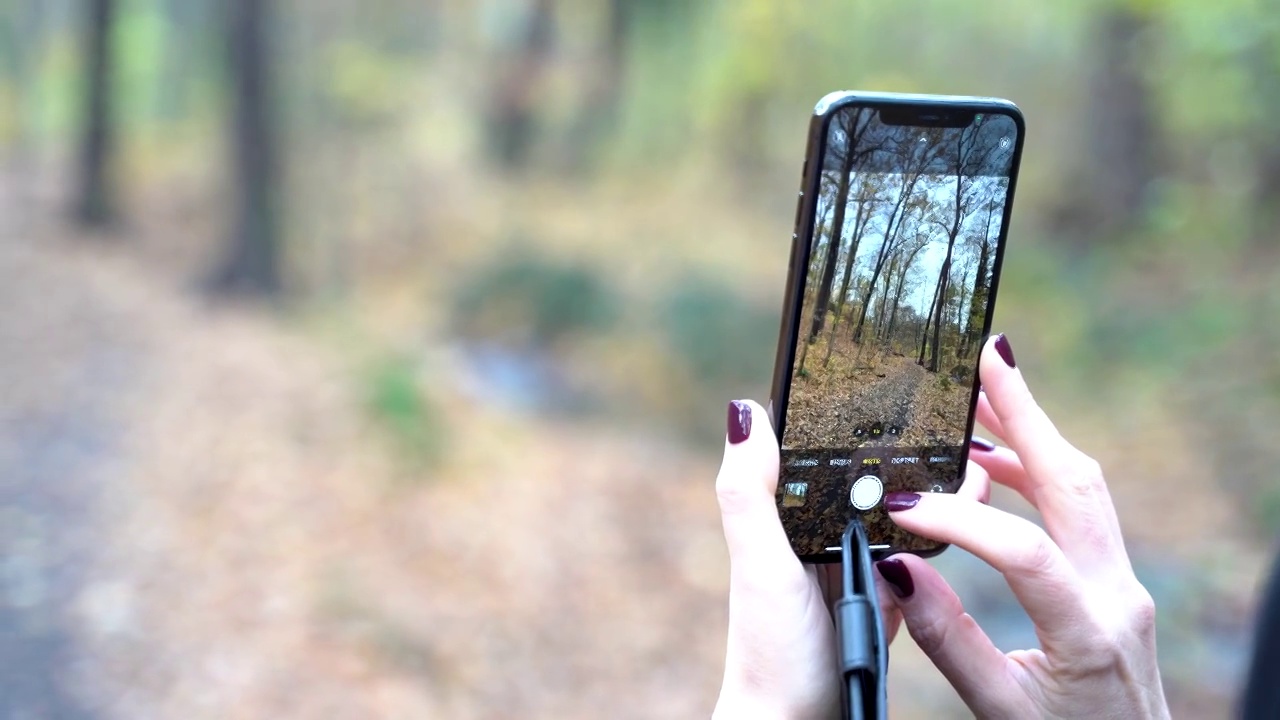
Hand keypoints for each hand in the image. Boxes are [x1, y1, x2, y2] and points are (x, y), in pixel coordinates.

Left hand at [710, 398, 989, 718]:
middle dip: (912, 445)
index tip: (893, 366)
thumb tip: (742, 408)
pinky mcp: (890, 597)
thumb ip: (748, 490)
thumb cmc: (767, 648)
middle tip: (959, 409)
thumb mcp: (756, 561)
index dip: (854, 412)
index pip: (822, 449)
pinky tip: (976, 513)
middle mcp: (822, 530)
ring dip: (938, 487)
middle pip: (871, 474)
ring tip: (978, 455)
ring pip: (904, 511)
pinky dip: (947, 536)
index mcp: (788, 514)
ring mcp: (858, 562)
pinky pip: (923, 557)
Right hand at [877, 334, 1169, 717]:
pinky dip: (1038, 472)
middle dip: (1027, 415)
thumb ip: (946, 639)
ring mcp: (1123, 583)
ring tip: (978, 399)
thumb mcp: (1000, 709)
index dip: (959, 518)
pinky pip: (1082, 508)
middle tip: (986, 360)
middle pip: (1074, 481)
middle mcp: (1117, 595)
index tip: (900, 504)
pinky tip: (994, 464)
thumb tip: (896, 568)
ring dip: (1032, 434)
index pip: (1023, 550)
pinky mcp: (1116, 582)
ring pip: (1083, 485)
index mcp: (1087, 630)